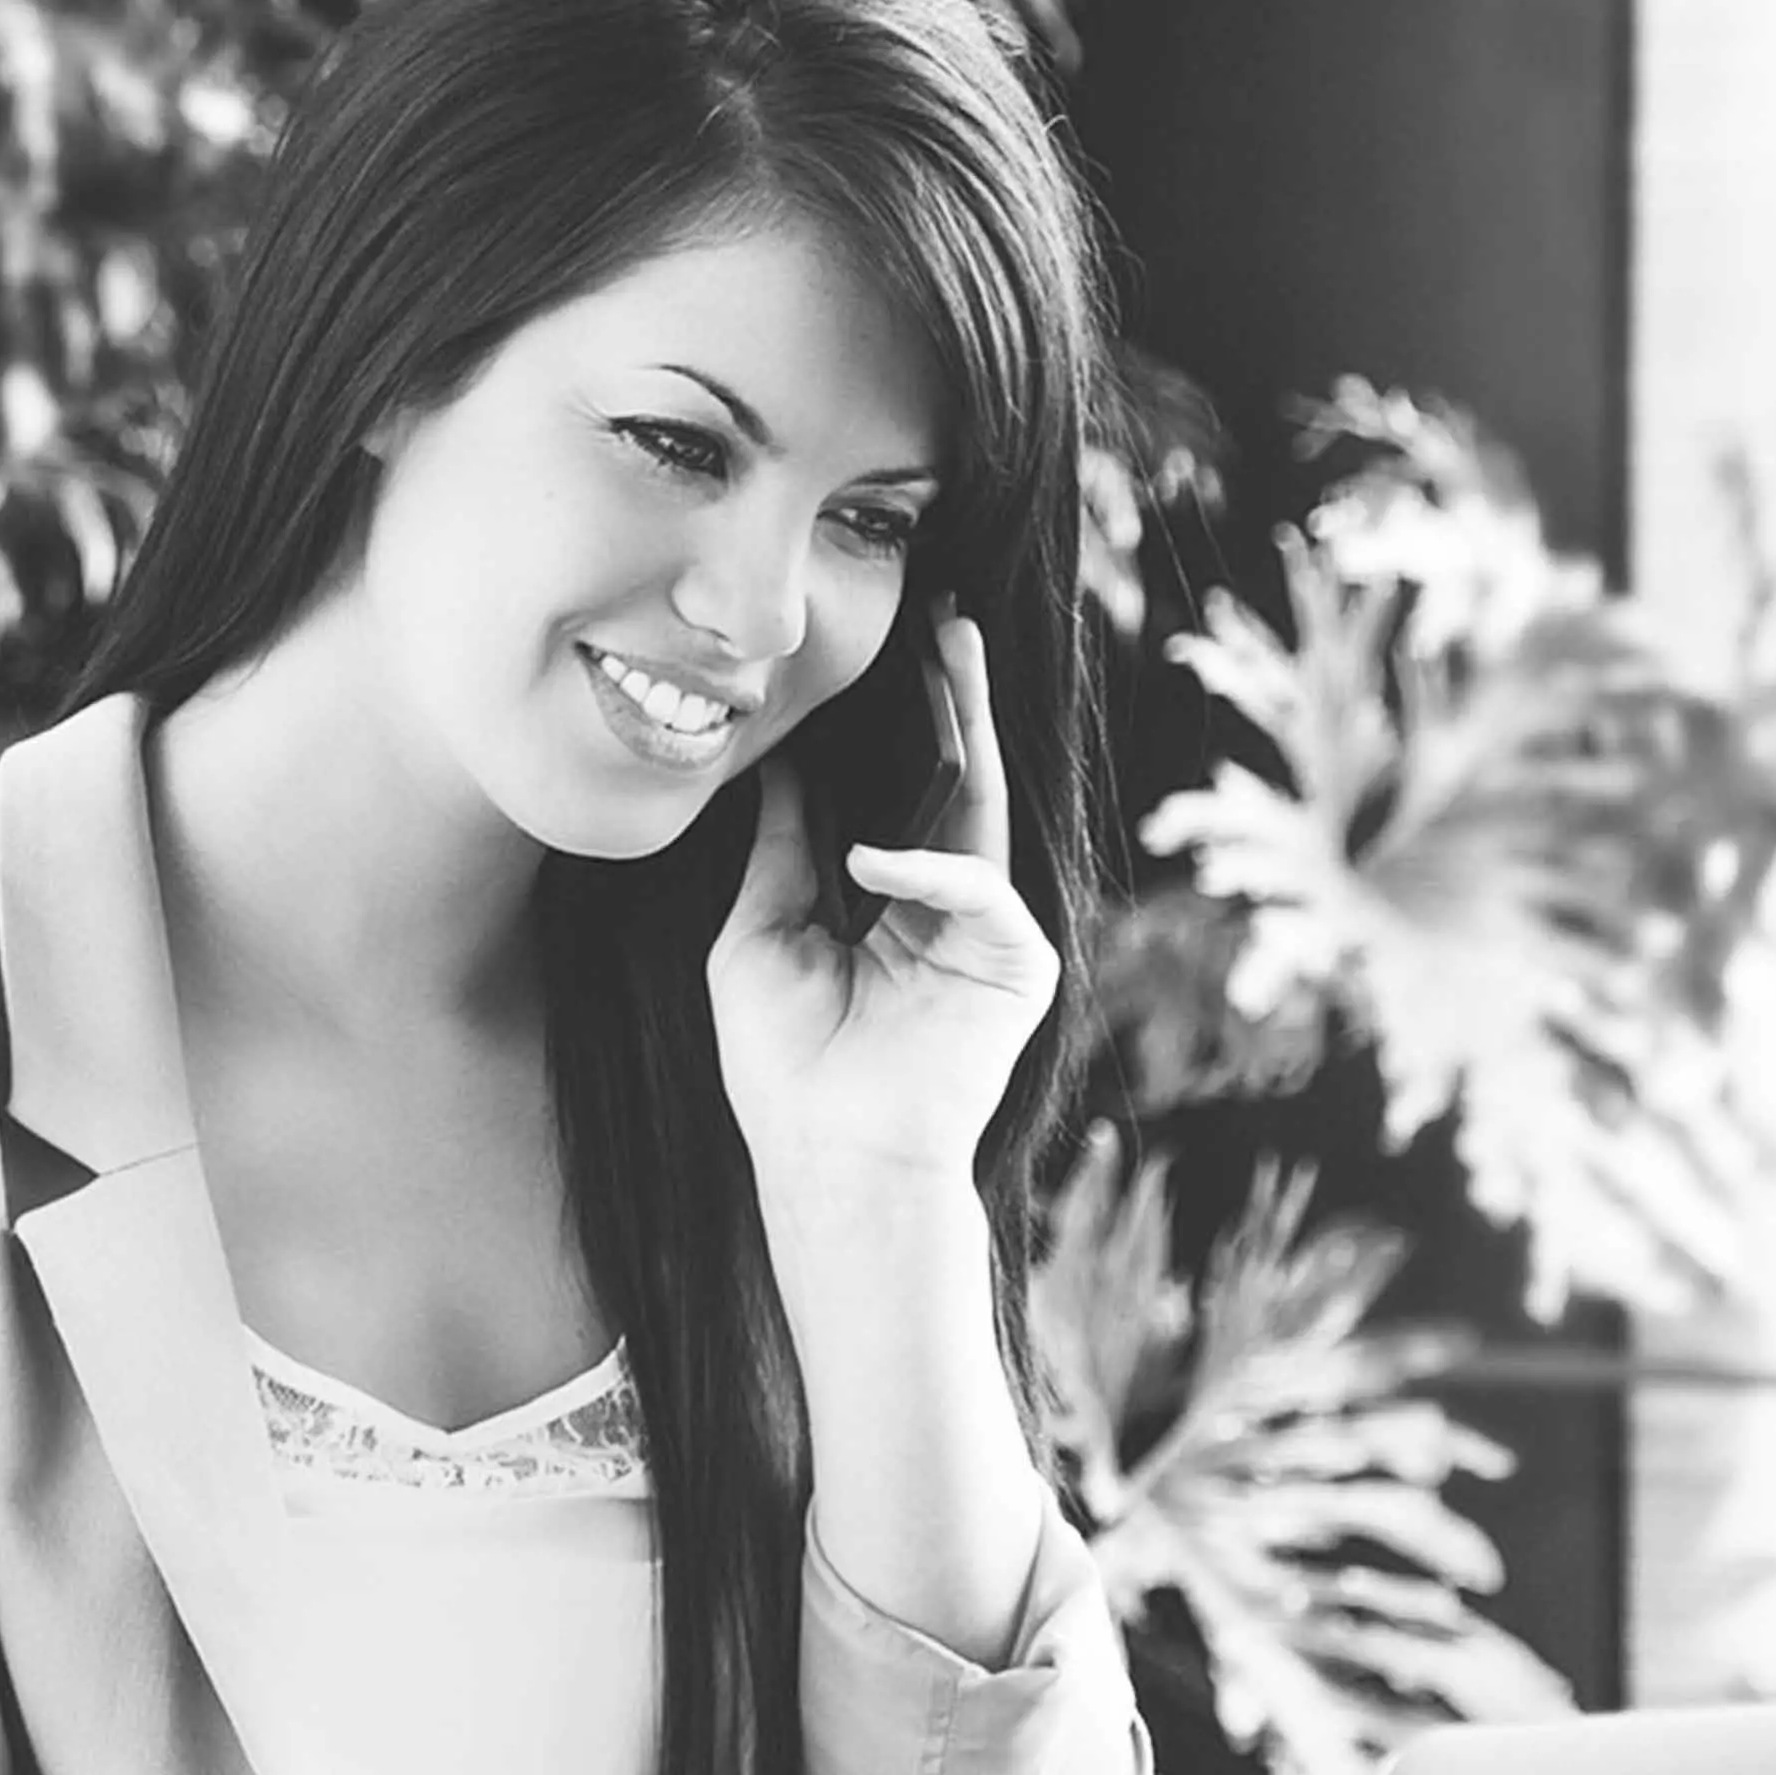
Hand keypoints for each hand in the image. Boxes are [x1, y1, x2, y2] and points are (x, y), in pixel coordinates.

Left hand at [707, 604, 1061, 1193]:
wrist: (826, 1156)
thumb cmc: (783, 1066)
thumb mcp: (760, 936)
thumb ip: (780, 854)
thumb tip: (778, 769)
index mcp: (891, 903)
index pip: (902, 796)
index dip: (897, 729)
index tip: (885, 654)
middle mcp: (947, 909)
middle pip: (955, 783)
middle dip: (952, 700)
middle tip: (945, 618)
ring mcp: (987, 934)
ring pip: (984, 810)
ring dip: (969, 728)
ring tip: (948, 653)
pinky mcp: (1015, 966)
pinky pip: (978, 891)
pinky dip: (924, 870)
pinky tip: (867, 862)